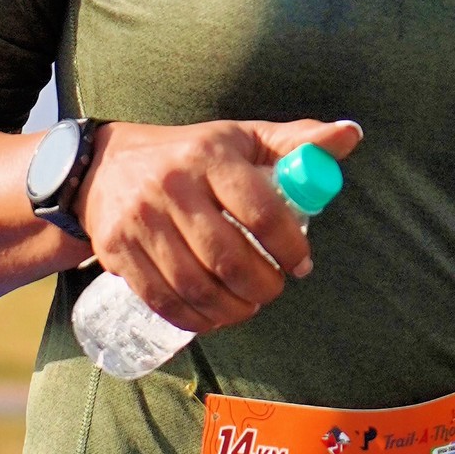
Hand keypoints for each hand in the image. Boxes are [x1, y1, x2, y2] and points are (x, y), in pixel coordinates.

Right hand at [82, 118, 361, 336]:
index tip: (301, 264)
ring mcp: (140, 220)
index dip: (289, 246)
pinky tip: (214, 316)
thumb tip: (351, 134)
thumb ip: (296, 142)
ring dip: (231, 309)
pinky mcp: (117, 250)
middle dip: (262, 286)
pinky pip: (162, 299)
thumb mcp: (241, 138)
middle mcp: (172, 186)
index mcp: (211, 156)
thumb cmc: (191, 154)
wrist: (103, 165)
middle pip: (227, 257)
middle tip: (275, 290)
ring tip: (249, 305)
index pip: (260, 210)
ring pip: (195, 284)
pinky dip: (195, 318)